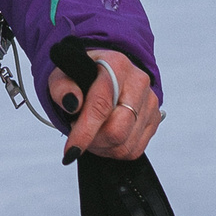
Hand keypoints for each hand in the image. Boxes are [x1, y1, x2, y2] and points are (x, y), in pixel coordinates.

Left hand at [52, 45, 161, 164]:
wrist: (105, 73)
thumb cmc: (83, 75)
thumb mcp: (62, 76)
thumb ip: (62, 88)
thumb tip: (72, 103)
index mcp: (116, 65)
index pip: (101, 105)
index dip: (84, 131)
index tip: (71, 149)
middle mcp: (138, 82)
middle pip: (117, 130)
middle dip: (93, 140)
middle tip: (79, 133)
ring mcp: (150, 101)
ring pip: (124, 144)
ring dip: (101, 146)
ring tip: (91, 132)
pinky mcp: (154, 119)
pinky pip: (133, 149)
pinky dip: (114, 150)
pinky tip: (105, 136)